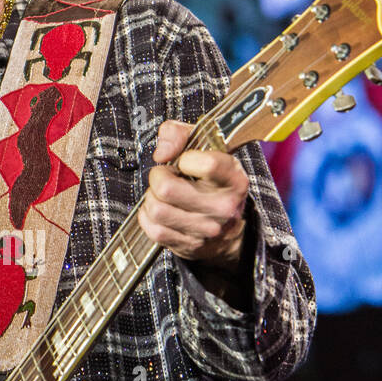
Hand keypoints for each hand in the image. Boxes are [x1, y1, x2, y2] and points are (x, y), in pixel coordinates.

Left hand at [138, 120, 248, 272]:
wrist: (228, 230)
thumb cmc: (211, 181)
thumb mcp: (204, 148)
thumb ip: (178, 134)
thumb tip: (161, 153)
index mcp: (233, 179)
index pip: (207, 164)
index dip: (184, 158)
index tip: (184, 161)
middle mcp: (223, 207)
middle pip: (167, 189)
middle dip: (157, 177)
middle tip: (165, 177)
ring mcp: (207, 229)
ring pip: (156, 209)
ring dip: (151, 198)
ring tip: (163, 195)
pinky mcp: (189, 246)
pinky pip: (152, 228)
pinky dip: (148, 217)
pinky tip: (160, 210)